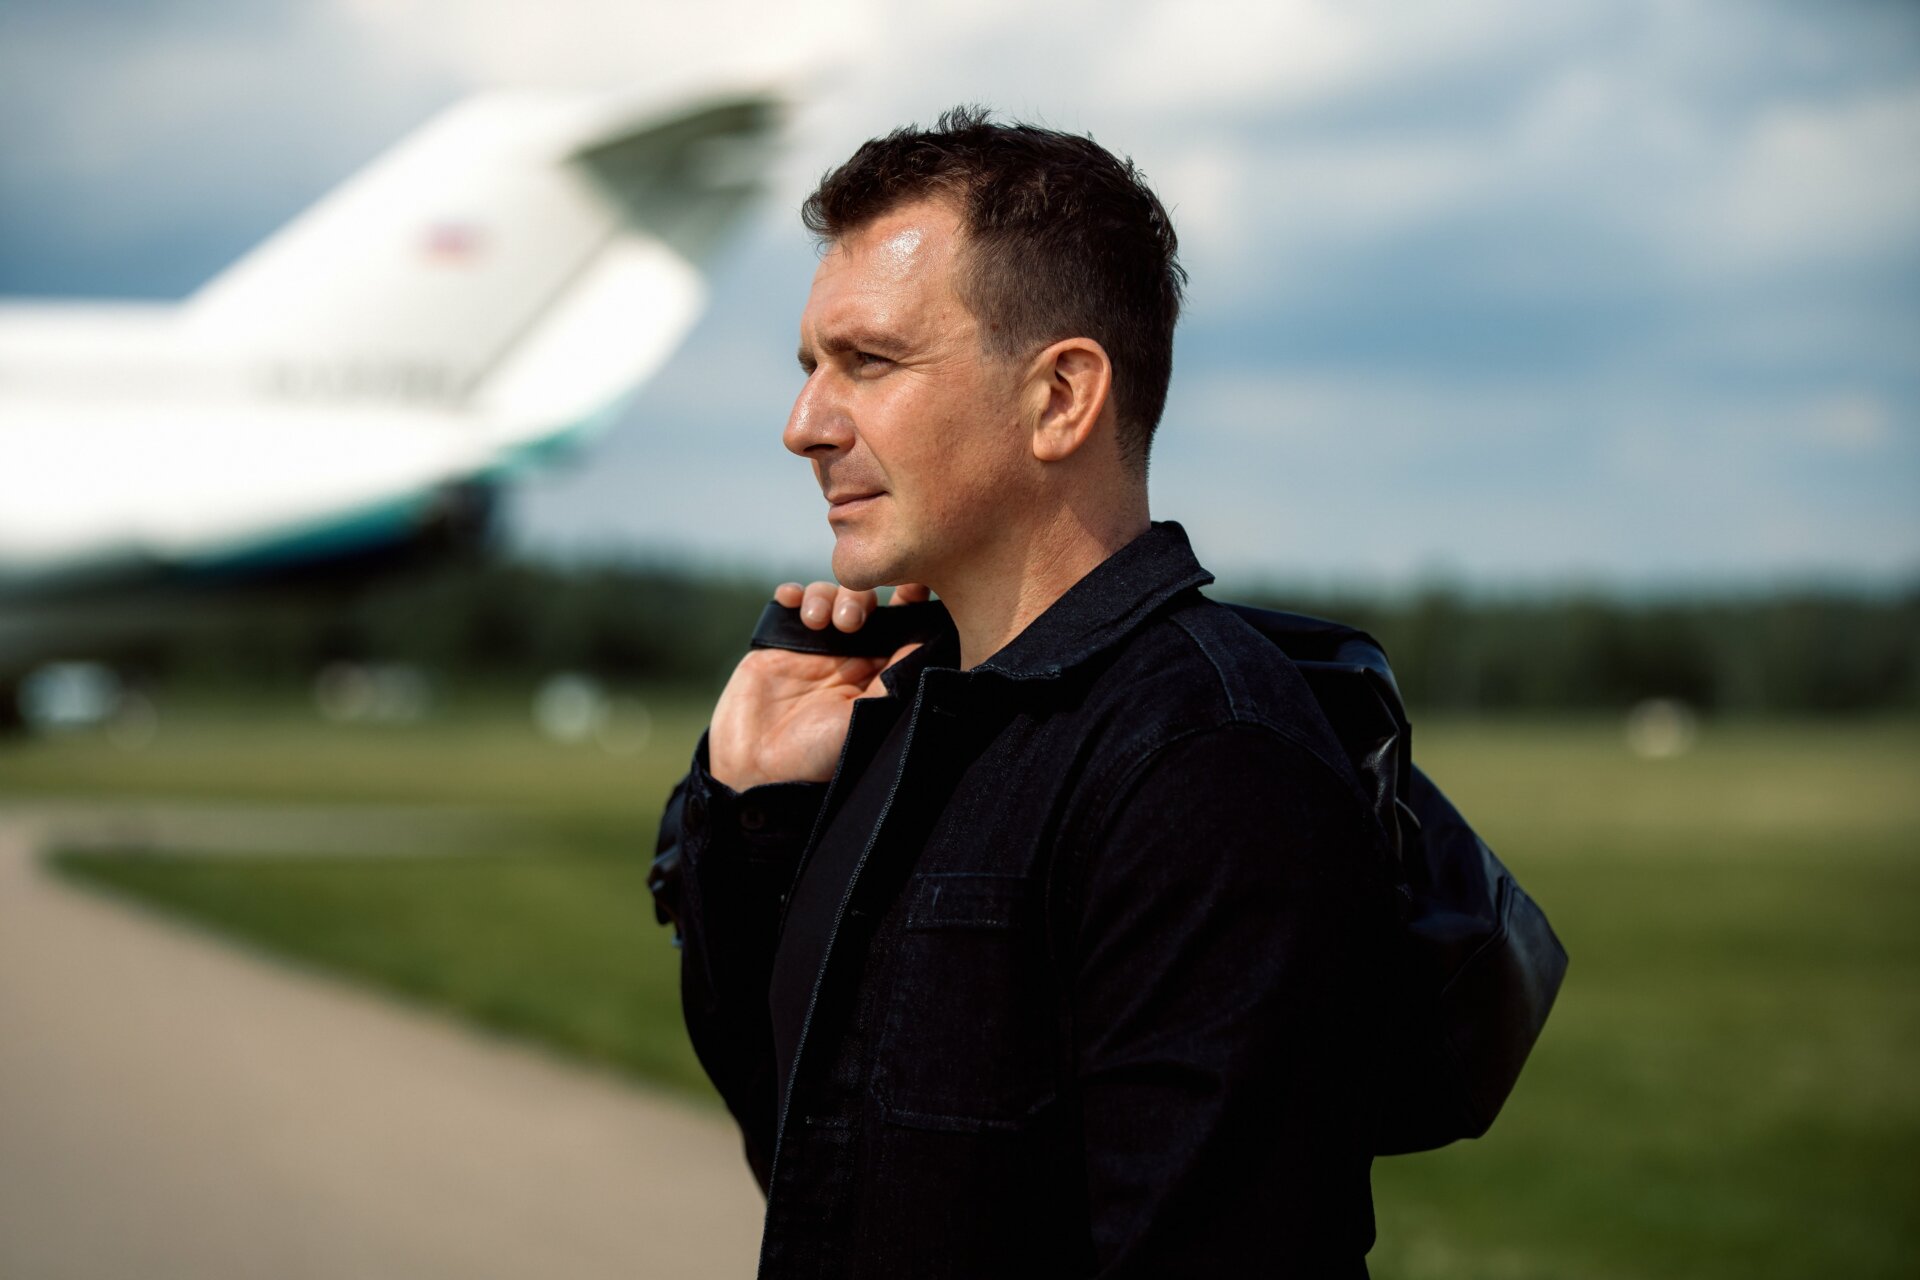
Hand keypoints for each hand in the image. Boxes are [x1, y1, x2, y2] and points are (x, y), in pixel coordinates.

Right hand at [708, 581, 930, 789]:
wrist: (756, 767)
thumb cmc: (818, 754)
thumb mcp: (868, 715)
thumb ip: (895, 676)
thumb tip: (928, 637)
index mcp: (877, 672)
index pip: (901, 626)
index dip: (910, 601)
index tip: (915, 583)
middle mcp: (849, 655)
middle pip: (865, 600)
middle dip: (859, 598)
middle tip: (849, 622)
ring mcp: (814, 646)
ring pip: (830, 595)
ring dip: (826, 596)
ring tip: (815, 621)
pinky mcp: (780, 641)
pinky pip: (791, 601)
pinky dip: (794, 594)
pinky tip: (791, 601)